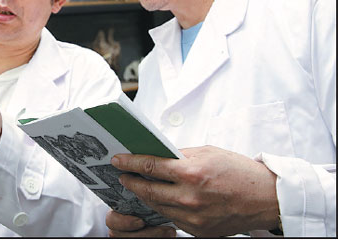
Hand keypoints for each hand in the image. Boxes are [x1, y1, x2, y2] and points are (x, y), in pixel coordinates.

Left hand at [111, 145, 278, 236]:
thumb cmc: (239, 171)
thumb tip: (158, 156)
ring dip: (146, 197)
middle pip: (148, 191)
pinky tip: (163, 199)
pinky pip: (174, 219)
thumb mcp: (207, 152)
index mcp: (192, 173)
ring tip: (139, 186)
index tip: (118, 160)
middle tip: (122, 176)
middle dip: (131, 182)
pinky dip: (166, 208)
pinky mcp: (199, 231)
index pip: (150, 166)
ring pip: (159, 207)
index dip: (130, 163)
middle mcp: (190, 198)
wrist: (266, 197)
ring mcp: (194, 218)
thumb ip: (180, 155)